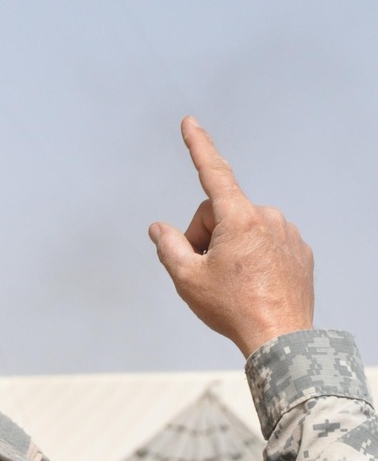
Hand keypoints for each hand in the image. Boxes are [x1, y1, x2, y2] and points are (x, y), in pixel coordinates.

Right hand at [149, 117, 313, 356]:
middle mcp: (268, 217)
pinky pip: (268, 242)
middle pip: (221, 213)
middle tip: (201, 270)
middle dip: (205, 235)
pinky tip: (252, 284)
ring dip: (230, 246)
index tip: (190, 121)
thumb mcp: (187, 279)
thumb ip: (168, 247)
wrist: (281, 338)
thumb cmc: (232, 309)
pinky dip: (254, 256)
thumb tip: (159, 228)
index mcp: (240, 218)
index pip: (213, 172)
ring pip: (245, 228)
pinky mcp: (300, 251)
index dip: (198, 145)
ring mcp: (289, 234)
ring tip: (230, 282)